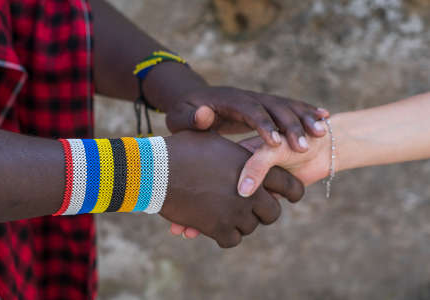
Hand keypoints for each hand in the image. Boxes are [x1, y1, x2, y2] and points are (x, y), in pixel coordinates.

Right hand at [161, 131, 303, 247]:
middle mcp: (250, 191)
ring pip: (251, 227)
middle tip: (251, 208)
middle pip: (273, 212)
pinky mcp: (217, 227)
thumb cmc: (181, 150)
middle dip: (264, 211)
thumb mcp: (210, 139)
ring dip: (242, 222)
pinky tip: (216, 225)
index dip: (292, 192)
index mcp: (253, 166)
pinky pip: (232, 240)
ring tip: (227, 212)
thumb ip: (231, 145)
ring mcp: (235, 211)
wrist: (156, 170)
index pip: (290, 185)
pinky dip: (226, 235)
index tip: (288, 196)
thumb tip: (236, 136)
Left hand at [165, 86, 328, 150]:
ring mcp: (258, 98)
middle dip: (290, 124)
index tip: (275, 143)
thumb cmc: (184, 113)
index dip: (263, 124)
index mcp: (228, 100)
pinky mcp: (265, 104)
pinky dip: (306, 110)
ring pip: (285, 105)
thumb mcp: (179, 117)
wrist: (192, 97)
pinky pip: (288, 105)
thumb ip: (189, 118)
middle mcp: (247, 96)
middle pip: (273, 106)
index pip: (249, 109)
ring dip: (303, 117)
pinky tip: (324, 117)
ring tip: (322, 132)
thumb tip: (204, 114)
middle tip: (304, 145)